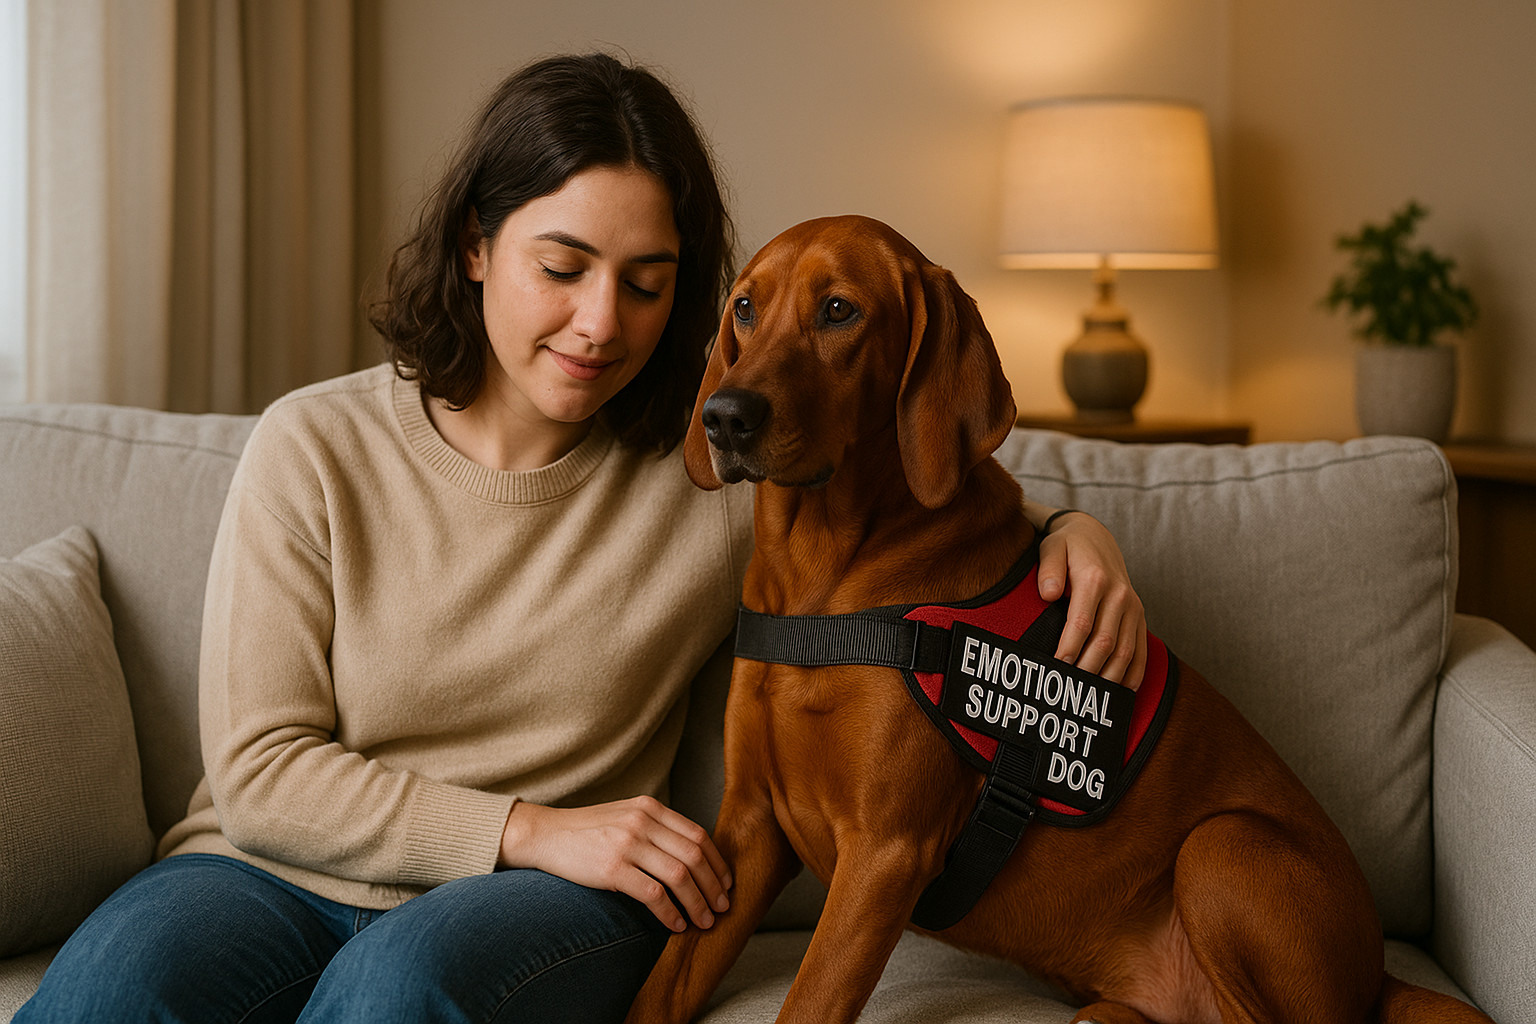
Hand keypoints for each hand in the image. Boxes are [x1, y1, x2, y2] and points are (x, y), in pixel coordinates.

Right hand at [498, 797, 731, 931]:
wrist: (544, 834)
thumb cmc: (587, 831)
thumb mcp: (626, 816)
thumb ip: (655, 828)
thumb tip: (691, 858)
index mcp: (650, 808)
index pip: (698, 835)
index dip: (717, 863)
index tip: (726, 884)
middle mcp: (643, 822)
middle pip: (694, 856)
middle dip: (714, 887)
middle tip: (722, 908)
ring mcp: (628, 844)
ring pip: (679, 877)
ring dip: (698, 903)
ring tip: (704, 921)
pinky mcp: (612, 868)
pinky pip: (654, 895)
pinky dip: (670, 913)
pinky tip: (676, 925)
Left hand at [1032, 508, 1147, 689]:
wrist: (1094, 536)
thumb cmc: (1067, 545)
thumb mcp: (1052, 547)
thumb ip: (1049, 568)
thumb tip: (1049, 593)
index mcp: (1096, 579)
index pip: (1082, 622)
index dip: (1069, 647)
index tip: (1055, 666)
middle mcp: (1120, 595)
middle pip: (1105, 642)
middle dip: (1086, 669)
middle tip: (1067, 689)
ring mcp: (1133, 607)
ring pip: (1126, 651)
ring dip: (1109, 677)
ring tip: (1090, 697)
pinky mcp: (1140, 616)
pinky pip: (1141, 649)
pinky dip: (1134, 673)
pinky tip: (1123, 691)